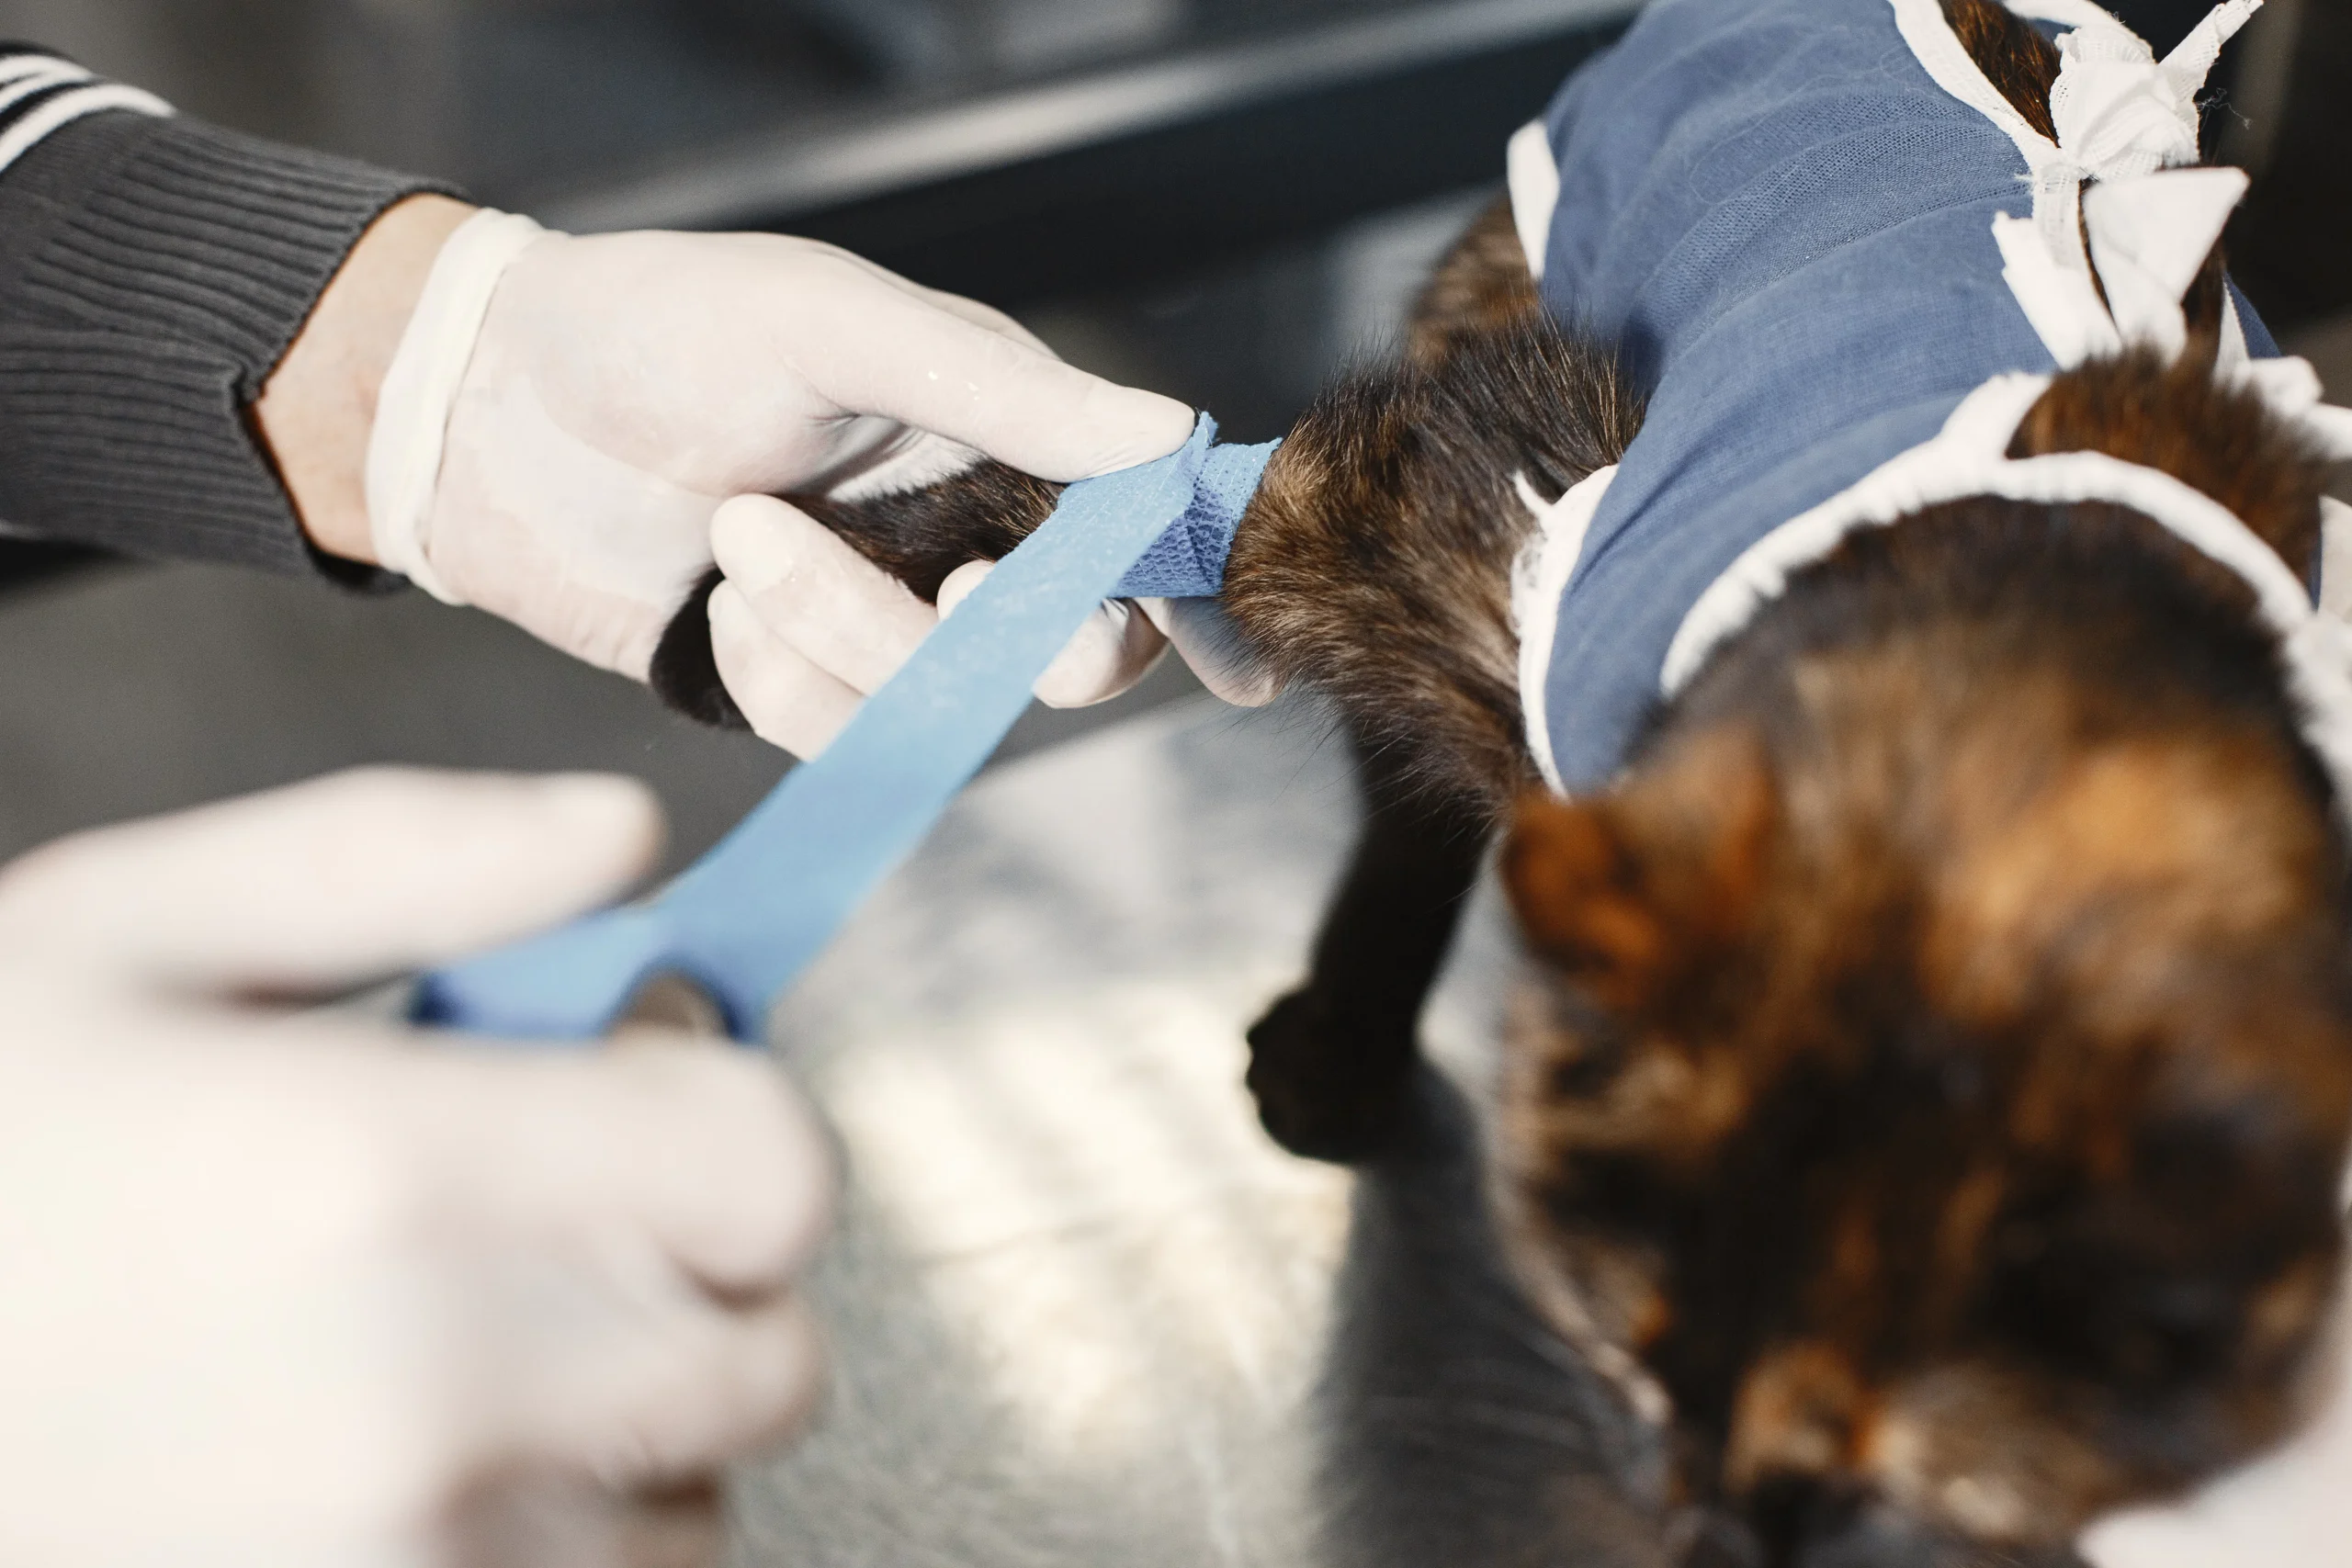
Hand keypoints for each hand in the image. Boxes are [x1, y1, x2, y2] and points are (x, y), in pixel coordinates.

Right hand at [0, 770, 832, 1567]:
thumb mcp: (121, 937)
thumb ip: (402, 860)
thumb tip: (625, 837)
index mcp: (382, 1176)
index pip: (768, 1172)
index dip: (729, 1122)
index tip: (640, 1105)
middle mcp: (431, 1399)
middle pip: (765, 1351)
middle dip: (692, 1275)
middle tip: (540, 1232)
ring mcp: (413, 1567)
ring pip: (694, 1499)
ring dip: (627, 1422)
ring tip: (442, 1356)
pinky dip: (556, 1539)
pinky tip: (412, 1468)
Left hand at [259, 202, 1197, 749]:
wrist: (481, 412)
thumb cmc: (656, 328)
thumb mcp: (835, 324)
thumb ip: (1003, 392)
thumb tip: (1167, 439)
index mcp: (998, 432)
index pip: (1136, 528)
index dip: (1198, 599)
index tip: (1236, 667)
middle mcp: (958, 532)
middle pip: (1069, 650)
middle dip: (1012, 638)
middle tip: (949, 584)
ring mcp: (878, 619)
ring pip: (943, 702)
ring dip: (842, 636)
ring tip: (739, 534)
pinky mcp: (798, 688)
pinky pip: (840, 734)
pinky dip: (778, 679)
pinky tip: (717, 601)